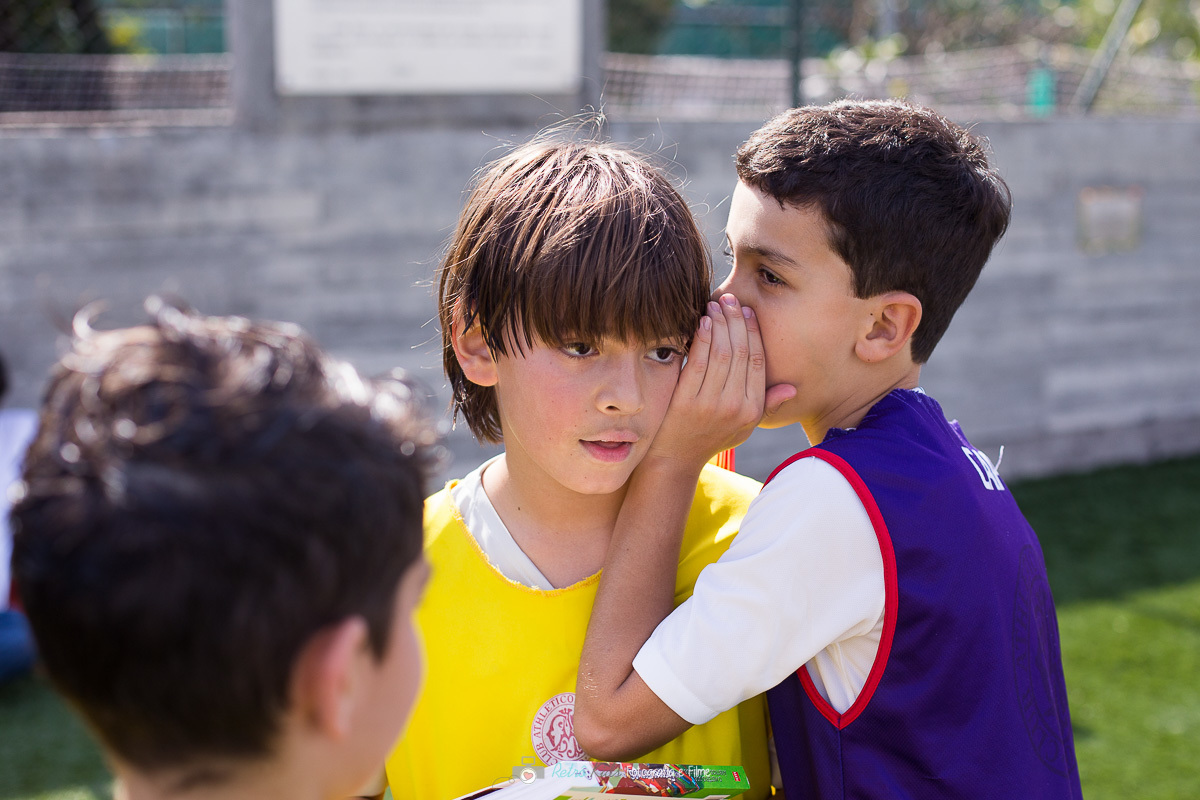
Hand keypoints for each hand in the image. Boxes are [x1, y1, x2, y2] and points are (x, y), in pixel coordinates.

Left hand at [648, 294, 793, 466]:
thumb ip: (766, 405)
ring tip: (716, 305)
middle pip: (742, 353)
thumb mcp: (744, 427)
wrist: (677, 459)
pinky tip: (703, 323)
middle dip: (737, 321)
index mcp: (752, 410)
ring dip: (721, 324)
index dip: (754, 333)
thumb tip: (792, 387)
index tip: (748, 313)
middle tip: (731, 300)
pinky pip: (699, 362)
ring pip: (722, 354)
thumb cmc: (711, 438)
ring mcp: (711, 404)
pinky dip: (703, 339)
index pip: (758, 362)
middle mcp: (736, 406)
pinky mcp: (688, 401)